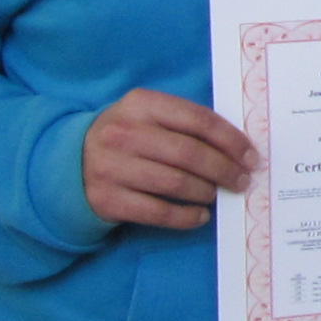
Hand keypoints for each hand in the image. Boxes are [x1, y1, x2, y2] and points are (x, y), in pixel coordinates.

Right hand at [82, 89, 255, 229]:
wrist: (69, 162)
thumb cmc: (126, 136)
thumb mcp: (147, 115)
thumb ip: (185, 123)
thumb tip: (238, 147)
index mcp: (141, 104)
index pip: (198, 120)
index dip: (231, 140)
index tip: (251, 156)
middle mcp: (124, 133)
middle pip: (189, 154)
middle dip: (224, 169)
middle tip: (242, 180)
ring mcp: (112, 167)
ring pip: (175, 183)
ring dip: (206, 192)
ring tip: (217, 194)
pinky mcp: (108, 199)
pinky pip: (158, 212)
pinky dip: (186, 217)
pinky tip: (200, 215)